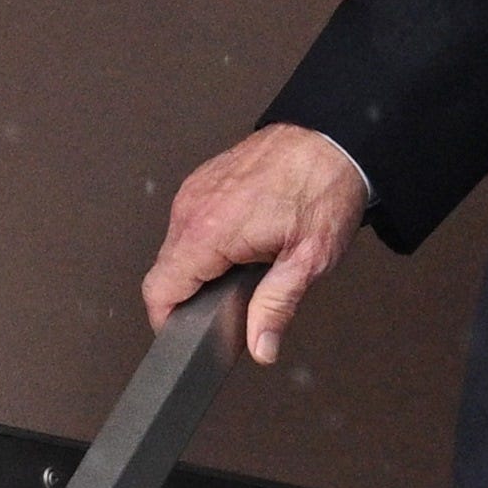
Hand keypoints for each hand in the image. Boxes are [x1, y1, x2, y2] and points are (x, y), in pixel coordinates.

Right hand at [146, 125, 369, 364]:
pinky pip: (189, 224)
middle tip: (232, 309)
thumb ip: (276, 308)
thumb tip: (260, 348)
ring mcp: (193, 192)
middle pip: (166, 273)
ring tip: (244, 273)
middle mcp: (191, 209)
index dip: (168, 322)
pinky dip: (206, 243)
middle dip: (191, 298)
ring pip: (176, 248)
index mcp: (208, 232)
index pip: (159, 290)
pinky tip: (242, 245)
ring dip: (200, 269)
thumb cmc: (322, 191)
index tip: (187, 338)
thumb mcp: (307, 261)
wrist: (328, 140)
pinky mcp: (201, 182)